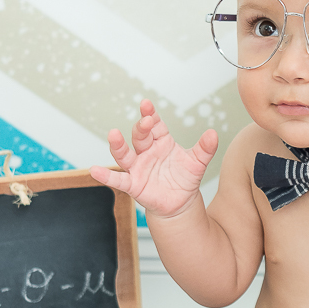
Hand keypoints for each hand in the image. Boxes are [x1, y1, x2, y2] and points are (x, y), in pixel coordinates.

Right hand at [90, 99, 218, 218]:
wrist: (180, 203)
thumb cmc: (185, 179)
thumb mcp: (198, 163)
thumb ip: (205, 149)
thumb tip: (213, 133)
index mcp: (161, 142)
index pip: (155, 125)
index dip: (151, 115)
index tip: (147, 105)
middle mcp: (146, 152)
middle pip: (140, 136)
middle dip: (142, 127)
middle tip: (146, 121)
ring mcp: (137, 167)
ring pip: (124, 154)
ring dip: (118, 145)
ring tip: (113, 134)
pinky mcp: (133, 184)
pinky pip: (118, 179)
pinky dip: (106, 176)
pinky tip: (95, 171)